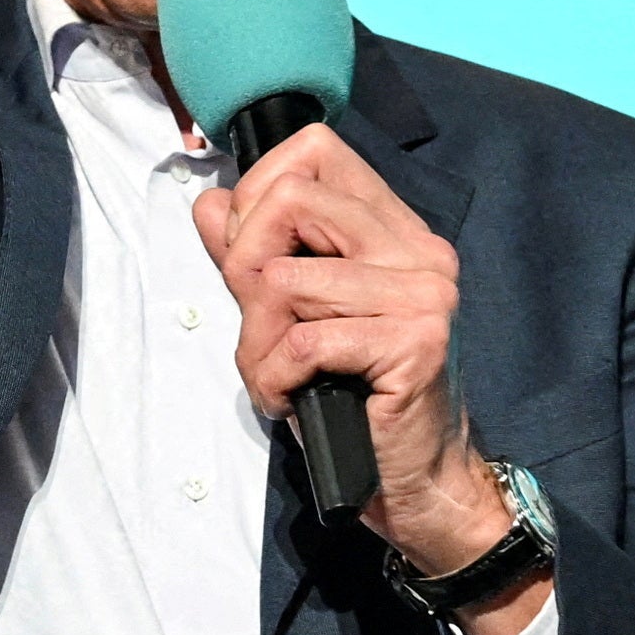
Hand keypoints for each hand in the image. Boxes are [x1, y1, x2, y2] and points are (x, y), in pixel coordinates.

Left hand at [193, 126, 549, 634]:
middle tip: (257, 323)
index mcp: (396, 231)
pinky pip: (302, 341)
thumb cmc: (354, 403)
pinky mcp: (415, 343)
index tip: (250, 256)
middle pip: (291, 200)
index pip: (316, 151)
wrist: (414, 484)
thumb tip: (210, 202)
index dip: (259, 193)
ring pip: (285, 280)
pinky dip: (275, 378)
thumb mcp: (291, 317)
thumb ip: (254, 256)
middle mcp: (419, 251)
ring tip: (280, 378)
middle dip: (245, 264)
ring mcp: (424, 294)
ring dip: (258, 343)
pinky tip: (292, 400)